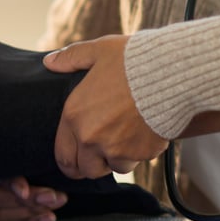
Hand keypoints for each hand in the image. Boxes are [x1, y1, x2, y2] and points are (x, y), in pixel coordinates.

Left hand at [42, 34, 167, 178]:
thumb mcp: (98, 51)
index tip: (78, 156)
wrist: (170, 73)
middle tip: (102, 152)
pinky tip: (143, 134)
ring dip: (117, 158)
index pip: (62, 156)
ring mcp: (116, 149)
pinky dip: (138, 154)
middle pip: (85, 170)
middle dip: (92, 163)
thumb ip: (71, 58)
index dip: (69, 160)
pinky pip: (136, 162)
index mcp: (74, 115)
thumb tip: (49, 62)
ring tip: (125, 137)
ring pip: (112, 167)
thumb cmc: (133, 60)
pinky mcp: (141, 154)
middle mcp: (90, 138)